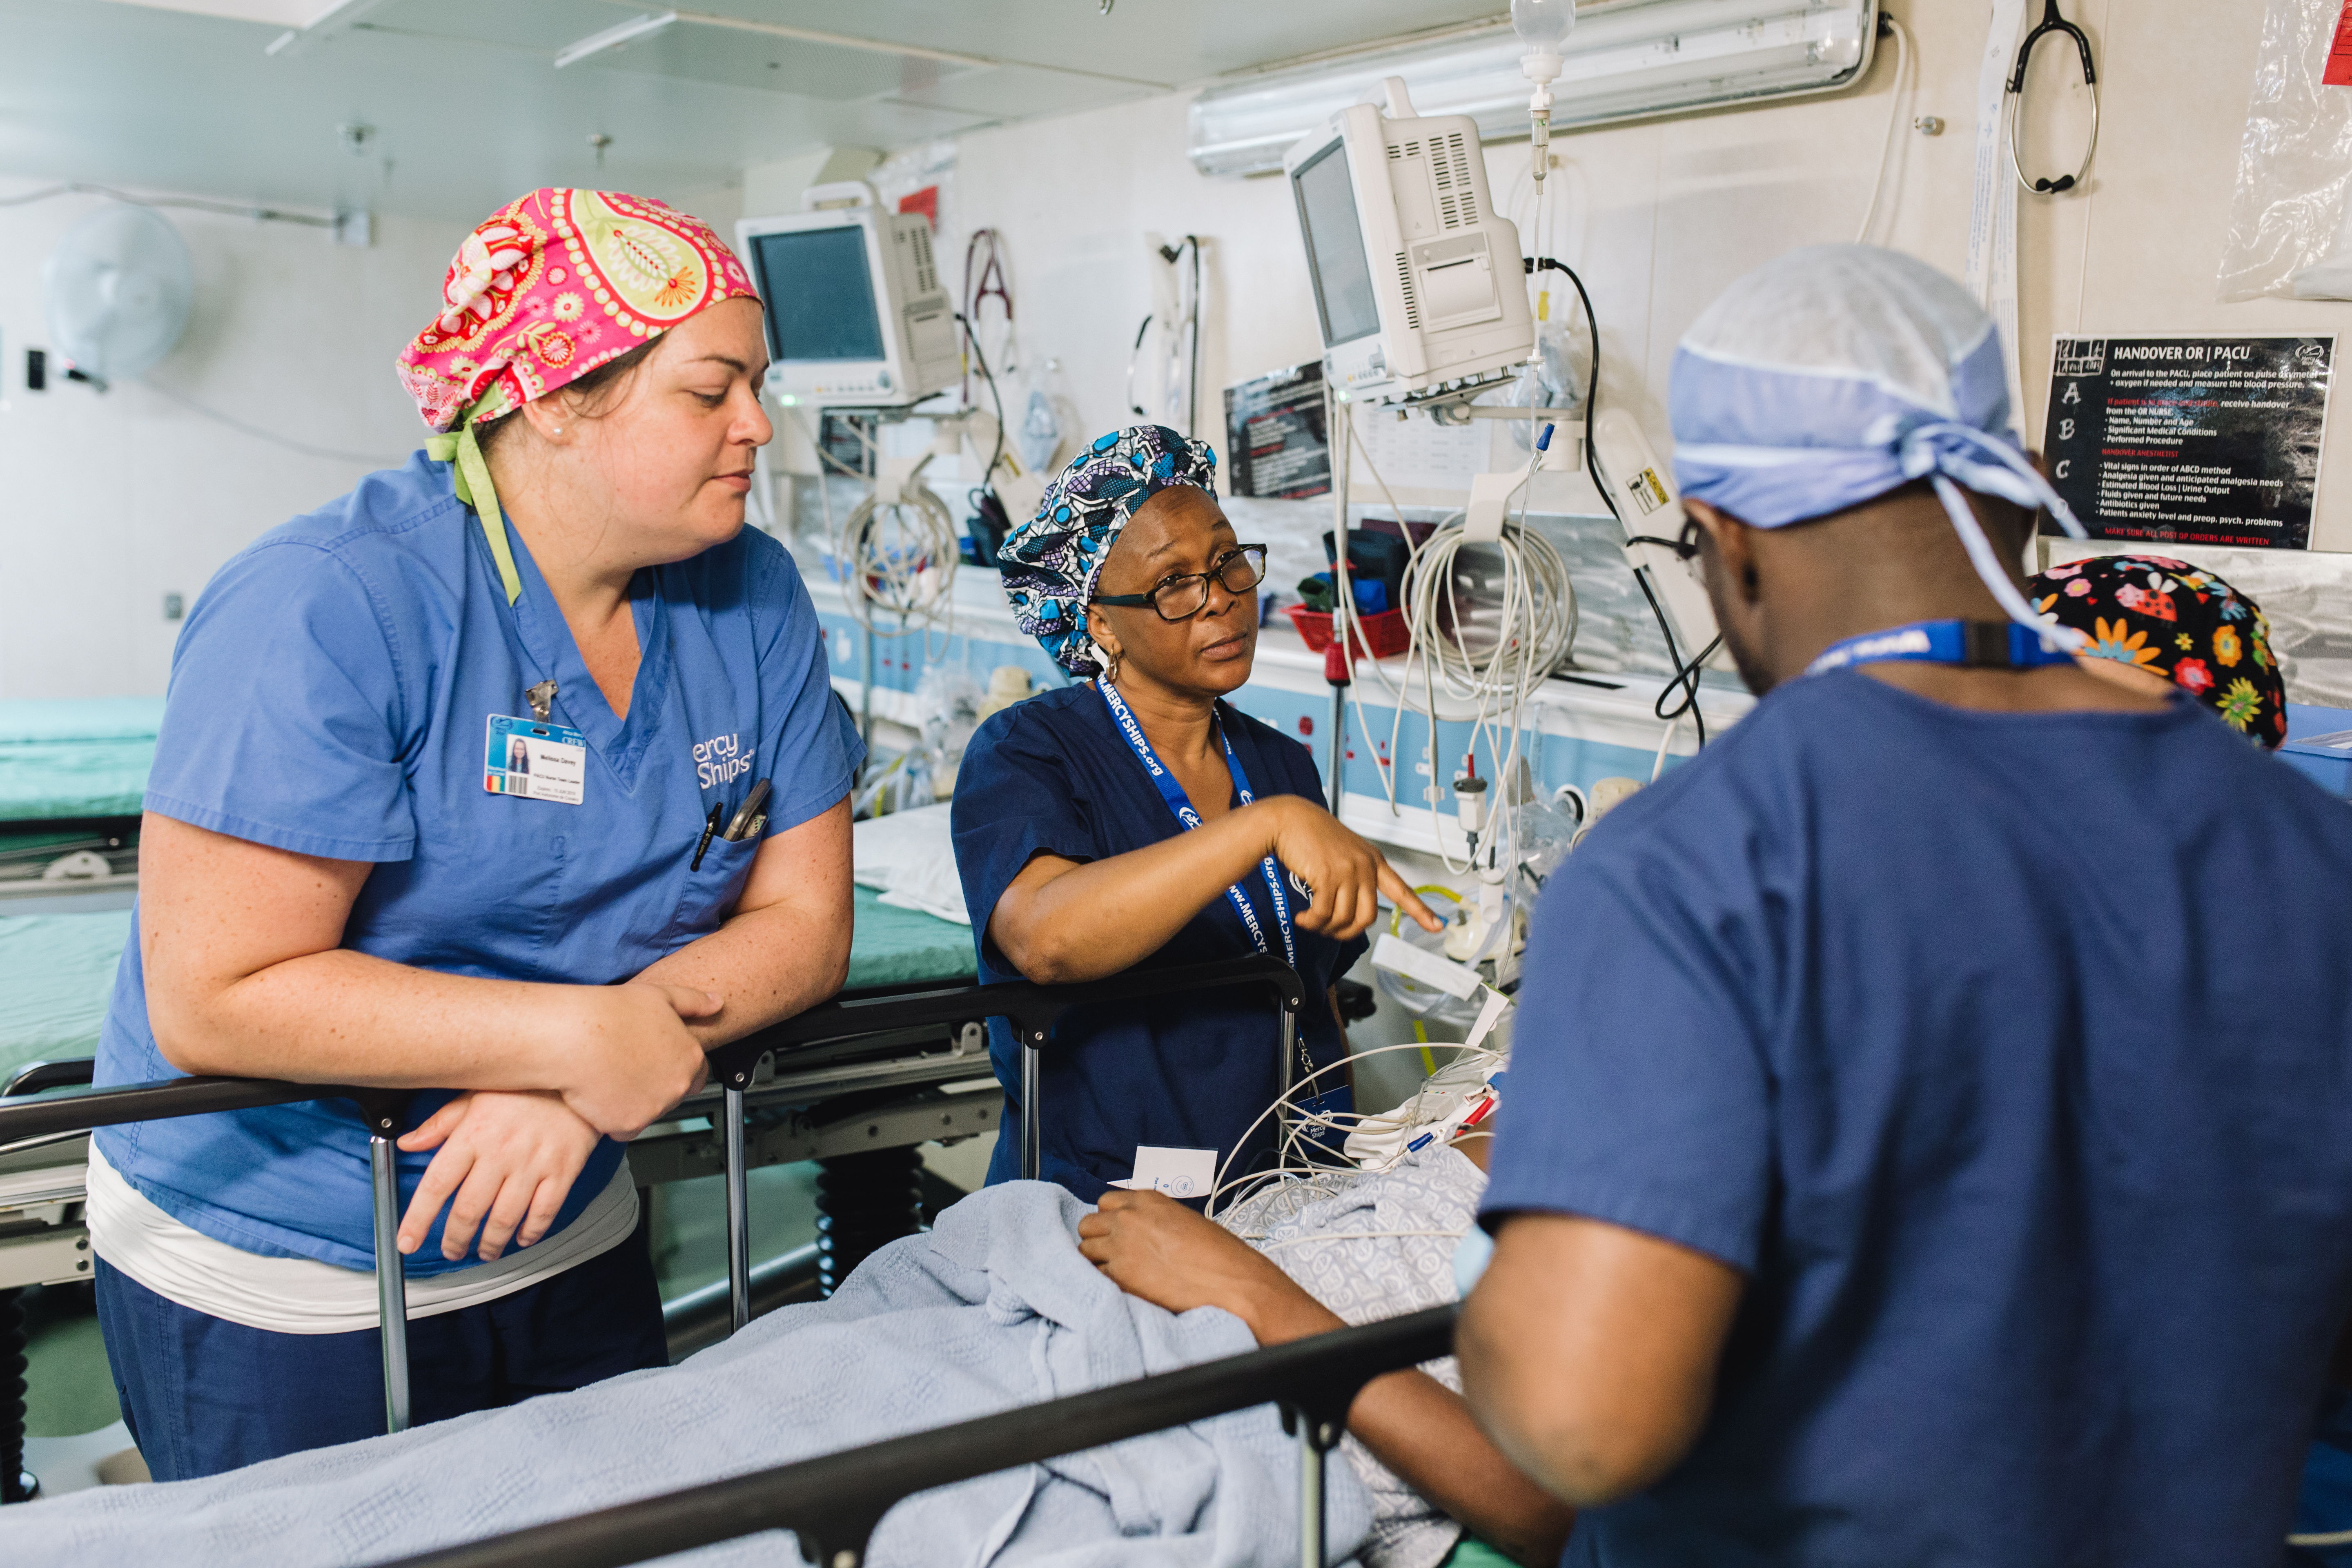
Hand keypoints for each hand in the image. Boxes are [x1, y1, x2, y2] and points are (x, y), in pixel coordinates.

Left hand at [395, 1090, 601, 1260]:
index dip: (418, 1219)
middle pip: (469, 1209)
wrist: (577, 1073)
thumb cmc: (523, 1086)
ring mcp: (533, 1163)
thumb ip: (440, 1124)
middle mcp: (500, 1152)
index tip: (407, 1242)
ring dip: (490, 1244)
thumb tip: (406, 1142)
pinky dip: (530, 1232)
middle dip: (455, 1239)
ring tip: (484, 1251)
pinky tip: (521, 1238)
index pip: (437, 1184)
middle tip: (452, 1251)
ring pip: (505, 1218)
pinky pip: (544, 1212)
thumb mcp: (474, 1095)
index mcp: (473, 1133)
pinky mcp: (562, 1170)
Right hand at [554, 982, 720, 1138]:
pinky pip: (624, 1129)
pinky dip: (614, 1118)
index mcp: (690, 1058)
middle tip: (629, 1067)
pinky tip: (601, 1095)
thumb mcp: (661, 995)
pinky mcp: (627, 1125)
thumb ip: (694, 1002)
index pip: (698, 1074)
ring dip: (635, 1101)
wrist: (575, 1037)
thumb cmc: (612, 1014)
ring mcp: (653, 1109)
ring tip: (613, 1077)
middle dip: (655, 1085)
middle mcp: (677, 1087)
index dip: (677, 1068)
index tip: (659, 1064)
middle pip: (672, 1094)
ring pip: (649, 1112)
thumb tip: (716, 1003)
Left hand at [1077, 1190, 1340, 1345]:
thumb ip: (1153, 1221)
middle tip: (1114, 1257)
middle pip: (1088, 1225)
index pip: (1105, 1202)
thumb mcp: (1183, 1222)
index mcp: (1147, 1200)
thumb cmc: (1218, 1255)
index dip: (1110, 1221)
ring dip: (1097, 1262)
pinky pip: (1095, 1275)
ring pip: (1085, 1251)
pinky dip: (1103, 1283)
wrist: (1232, 1282)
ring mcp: (1121, 1245)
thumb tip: (1138, 1234)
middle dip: (1097, 1240)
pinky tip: (1123, 1289)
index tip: (1118, 1234)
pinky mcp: (1119, 1275)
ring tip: (1119, 1275)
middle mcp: (1129, 1217)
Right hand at [1260, 797, 1442, 940]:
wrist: (1289, 818)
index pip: (1402, 890)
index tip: (1437, 926)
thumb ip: (1354, 877)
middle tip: (1330, 930)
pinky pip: (1323, 914)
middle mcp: (1365, 866)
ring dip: (1325, 928)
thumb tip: (1349, 911)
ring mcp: (1348, 870)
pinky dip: (1311, 922)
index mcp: (1373, 860)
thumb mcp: (1344, 853)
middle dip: (1346, 932)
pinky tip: (1303, 917)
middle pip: (1367, 917)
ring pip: (1344, 919)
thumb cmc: (1312, 835)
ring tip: (1311, 922)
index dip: (1420, 911)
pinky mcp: (1327, 875)